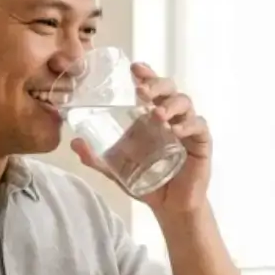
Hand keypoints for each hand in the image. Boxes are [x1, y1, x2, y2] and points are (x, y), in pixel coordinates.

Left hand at [70, 62, 210, 217]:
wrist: (170, 206)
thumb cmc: (147, 182)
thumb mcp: (116, 169)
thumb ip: (96, 158)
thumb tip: (73, 142)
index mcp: (151, 115)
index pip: (151, 87)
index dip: (145, 74)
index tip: (134, 68)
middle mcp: (171, 116)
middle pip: (169, 88)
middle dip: (157, 84)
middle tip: (142, 91)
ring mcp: (187, 127)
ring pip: (185, 102)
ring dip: (171, 104)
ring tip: (157, 114)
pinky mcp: (201, 143)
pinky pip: (198, 126)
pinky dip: (188, 125)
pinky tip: (176, 131)